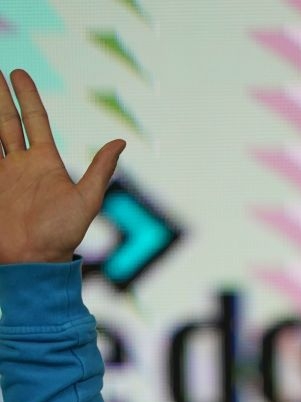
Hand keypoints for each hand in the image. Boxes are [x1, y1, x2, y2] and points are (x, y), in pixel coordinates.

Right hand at [0, 68, 124, 263]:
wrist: (33, 262)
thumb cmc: (62, 236)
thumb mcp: (86, 201)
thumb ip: (100, 171)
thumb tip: (120, 141)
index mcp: (45, 162)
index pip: (34, 119)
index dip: (27, 96)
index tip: (18, 73)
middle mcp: (22, 164)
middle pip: (7, 121)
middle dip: (0, 96)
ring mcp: (3, 175)